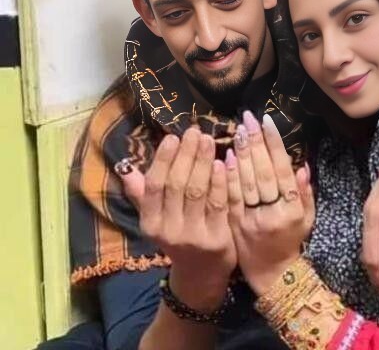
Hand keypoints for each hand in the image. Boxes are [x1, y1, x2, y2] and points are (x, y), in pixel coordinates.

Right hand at [116, 127, 235, 310]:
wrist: (200, 277)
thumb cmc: (179, 237)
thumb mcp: (157, 220)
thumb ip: (143, 194)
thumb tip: (126, 169)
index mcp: (150, 222)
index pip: (154, 186)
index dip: (163, 159)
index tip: (173, 137)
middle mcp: (168, 230)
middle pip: (176, 184)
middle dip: (186, 154)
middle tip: (195, 131)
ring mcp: (193, 236)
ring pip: (197, 191)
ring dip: (203, 162)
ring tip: (208, 140)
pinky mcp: (217, 239)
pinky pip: (218, 204)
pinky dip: (219, 181)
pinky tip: (222, 162)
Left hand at [225, 111, 314, 295]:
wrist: (271, 275)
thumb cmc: (291, 241)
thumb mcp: (307, 218)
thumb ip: (305, 192)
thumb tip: (302, 165)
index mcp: (292, 208)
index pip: (283, 169)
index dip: (275, 144)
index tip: (267, 120)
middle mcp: (273, 212)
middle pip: (263, 171)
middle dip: (255, 142)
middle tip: (247, 118)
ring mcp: (252, 219)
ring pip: (246, 182)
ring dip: (241, 154)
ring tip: (237, 130)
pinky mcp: (235, 225)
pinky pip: (230, 197)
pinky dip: (228, 176)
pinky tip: (225, 157)